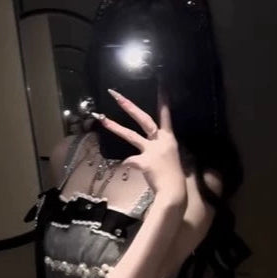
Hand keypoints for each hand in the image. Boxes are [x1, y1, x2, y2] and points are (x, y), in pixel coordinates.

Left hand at [95, 89, 186, 206]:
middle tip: (117, 96)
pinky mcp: (143, 162)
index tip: (160, 86)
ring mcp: (151, 150)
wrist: (173, 191)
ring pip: (131, 135)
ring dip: (116, 127)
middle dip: (130, 106)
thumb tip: (143, 151)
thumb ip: (158, 152)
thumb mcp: (169, 160)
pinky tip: (130, 167)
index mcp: (169, 139)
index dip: (163, 102)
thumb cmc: (173, 177)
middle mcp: (160, 141)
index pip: (166, 116)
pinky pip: (130, 161)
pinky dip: (129, 164)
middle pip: (144, 119)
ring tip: (103, 120)